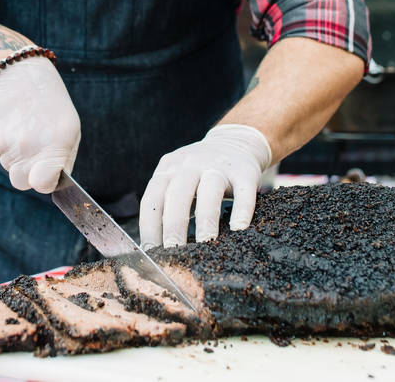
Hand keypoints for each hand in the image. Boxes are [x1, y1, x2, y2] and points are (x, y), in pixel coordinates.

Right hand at [0, 56, 79, 192]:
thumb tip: (52, 183)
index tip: (45, 173)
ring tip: (21, 126)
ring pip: (7, 165)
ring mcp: (4, 142)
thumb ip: (62, 160)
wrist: (17, 73)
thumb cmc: (50, 103)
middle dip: (26, 171)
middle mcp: (27, 147)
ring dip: (14, 152)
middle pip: (20, 181)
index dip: (43, 182)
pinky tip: (9, 121)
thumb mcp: (70, 128)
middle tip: (31, 147)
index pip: (42, 185)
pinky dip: (0, 140)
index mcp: (53, 146)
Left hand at [139, 124, 271, 247]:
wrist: (233, 142)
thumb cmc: (198, 173)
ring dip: (206, 220)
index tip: (151, 252)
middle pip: (178, 195)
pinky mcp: (244, 172)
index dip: (149, 227)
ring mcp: (218, 166)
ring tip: (205, 244)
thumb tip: (155, 248)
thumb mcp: (176, 180)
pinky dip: (242, 211)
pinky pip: (244, 192)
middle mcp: (190, 165)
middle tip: (173, 251)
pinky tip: (238, 229)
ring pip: (209, 192)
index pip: (152, 199)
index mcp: (168, 169)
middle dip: (173, 226)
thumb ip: (166, 205)